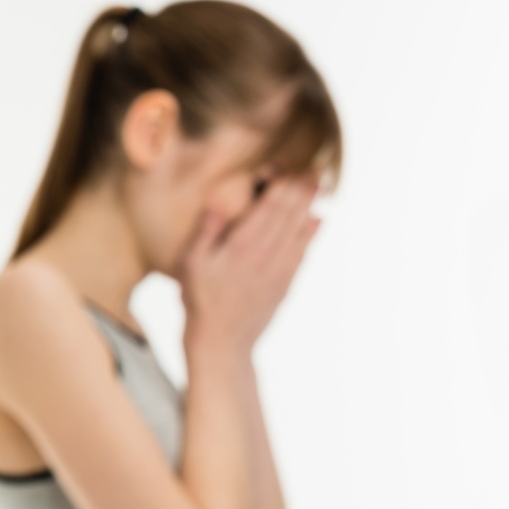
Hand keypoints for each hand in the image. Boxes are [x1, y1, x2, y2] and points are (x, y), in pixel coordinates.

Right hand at [178, 177, 321, 357]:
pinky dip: (311, 234)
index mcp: (243, 245)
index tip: (291, 165)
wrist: (223, 343)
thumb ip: (205, 232)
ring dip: (310, 206)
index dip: (283, 183)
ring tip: (318, 187)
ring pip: (300, 230)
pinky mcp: (284, 283)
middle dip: (301, 189)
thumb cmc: (200, 302)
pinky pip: (303, 252)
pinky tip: (317, 222)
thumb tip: (217, 201)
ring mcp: (279, 269)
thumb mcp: (190, 265)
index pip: (270, 205)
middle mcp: (267, 254)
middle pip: (290, 213)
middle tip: (312, 169)